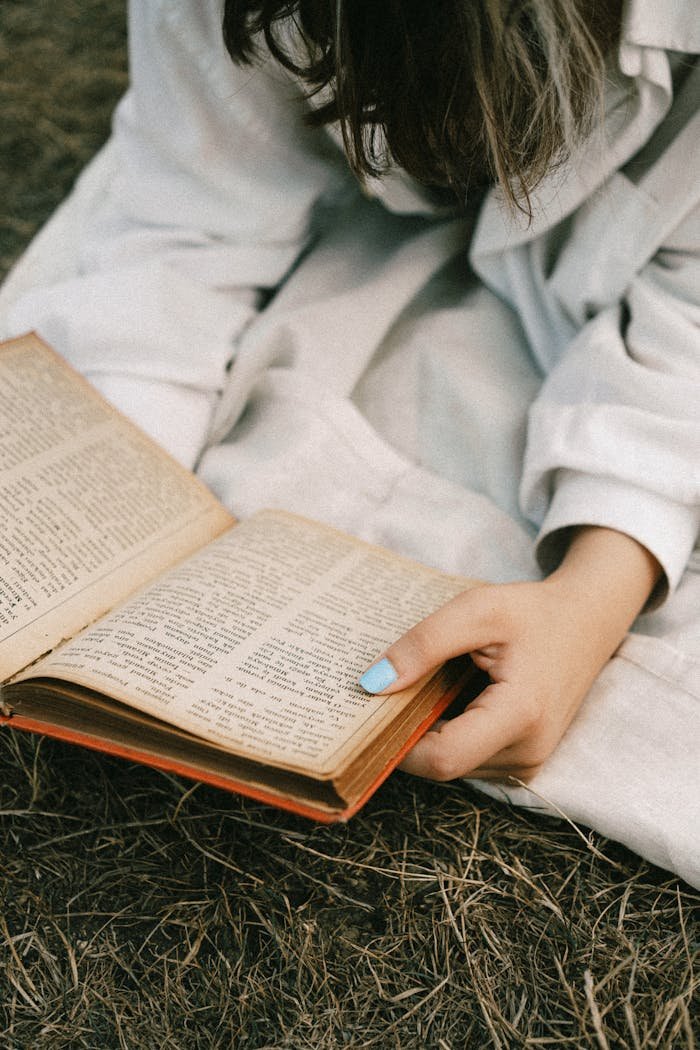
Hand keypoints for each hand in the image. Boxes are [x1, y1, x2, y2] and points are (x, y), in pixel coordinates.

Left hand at [359, 527, 660, 781]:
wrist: (589, 620)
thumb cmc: (534, 612)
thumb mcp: (477, 610)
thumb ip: (425, 644)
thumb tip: (372, 684)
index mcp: (520, 715)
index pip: (442, 759)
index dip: (398, 741)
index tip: (373, 708)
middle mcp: (528, 751)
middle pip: (444, 764)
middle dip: (411, 732)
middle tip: (393, 689)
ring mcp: (530, 761)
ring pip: (455, 765)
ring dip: (431, 732)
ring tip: (428, 686)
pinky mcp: (526, 759)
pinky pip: (471, 758)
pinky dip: (451, 733)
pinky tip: (449, 697)